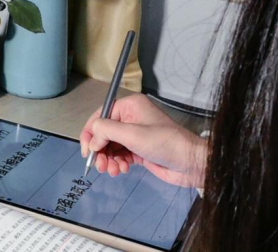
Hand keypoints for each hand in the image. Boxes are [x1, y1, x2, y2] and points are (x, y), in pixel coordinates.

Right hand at [79, 94, 206, 186]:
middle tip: (99, 166)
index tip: (86, 151)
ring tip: (112, 171)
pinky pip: (120, 155)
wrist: (190, 163)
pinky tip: (121, 170)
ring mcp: (135, 135)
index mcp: (129, 106)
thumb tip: (91, 140)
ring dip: (107, 159)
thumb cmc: (162, 143)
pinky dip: (117, 163)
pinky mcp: (138, 150)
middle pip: (104, 133)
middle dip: (99, 150)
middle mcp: (130, 117)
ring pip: (110, 146)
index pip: (101, 115)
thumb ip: (106, 131)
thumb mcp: (132, 134)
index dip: (90, 132)